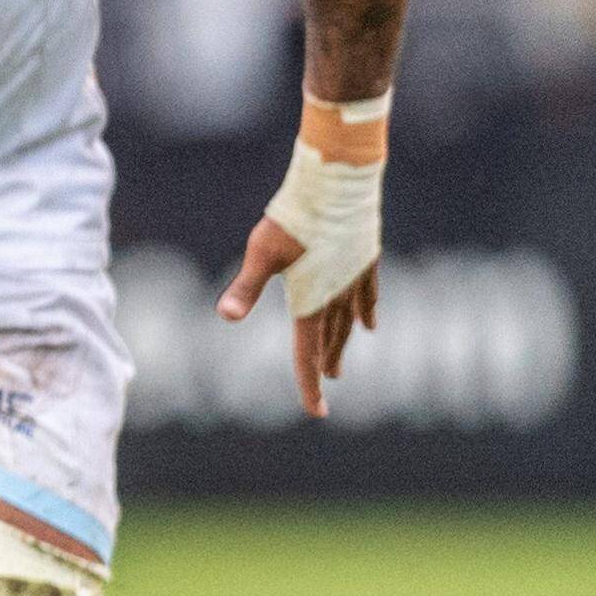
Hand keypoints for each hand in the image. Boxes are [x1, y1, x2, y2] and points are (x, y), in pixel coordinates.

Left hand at [214, 221, 377, 417]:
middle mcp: (338, 296)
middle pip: (329, 339)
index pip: (307, 353)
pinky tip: (371, 325)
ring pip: (350, 322)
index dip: (308, 384)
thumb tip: (224, 317)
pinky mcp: (365, 261)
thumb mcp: (262, 252)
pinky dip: (367, 313)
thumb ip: (246, 287)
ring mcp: (356, 279)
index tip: (316, 412)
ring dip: (343, 344)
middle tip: (324, 386)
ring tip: (339, 364)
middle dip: (323, 364)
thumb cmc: (295, 218)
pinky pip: (368, 297)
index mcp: (312, 301)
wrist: (338, 184)